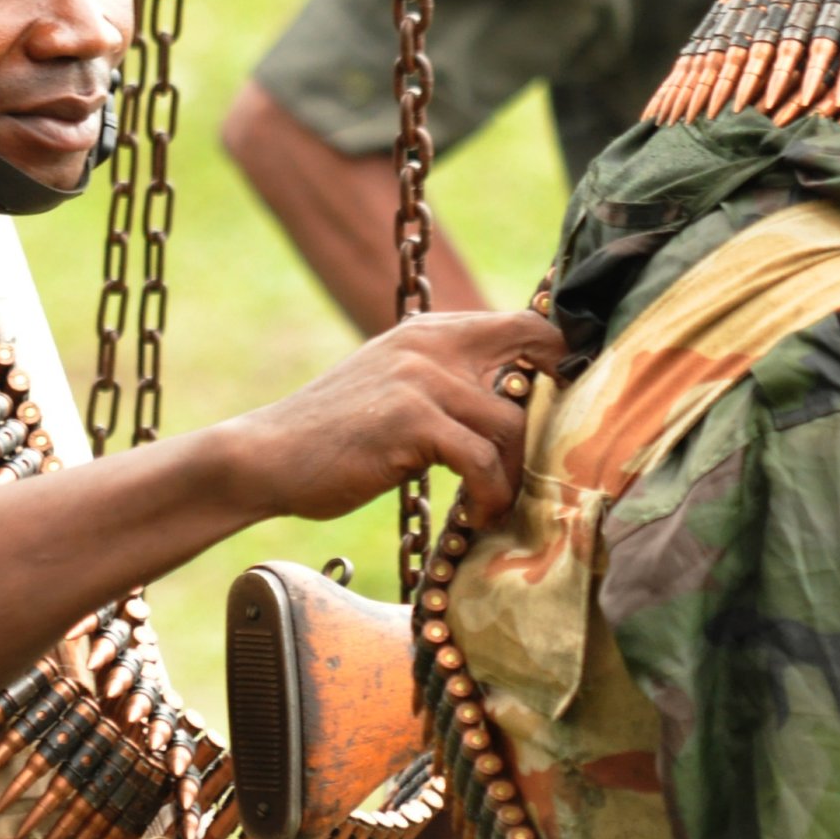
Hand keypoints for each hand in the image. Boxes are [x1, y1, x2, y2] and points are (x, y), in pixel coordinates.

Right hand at [226, 310, 565, 526]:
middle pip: (535, 357)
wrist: (267, 457)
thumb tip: (516, 404)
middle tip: (551, 462)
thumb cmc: (333, 437)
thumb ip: (445, 381)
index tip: (573, 405)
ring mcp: (422, 379)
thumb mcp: (392, 387)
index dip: (562, 357)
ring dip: (515, 473)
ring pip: (512, 422)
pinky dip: (490, 495)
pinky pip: (483, 461)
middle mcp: (431, 343)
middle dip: (556, 411)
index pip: (525, 323)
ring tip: (498, 503)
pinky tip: (478, 515)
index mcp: (431, 331)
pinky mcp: (412, 421)